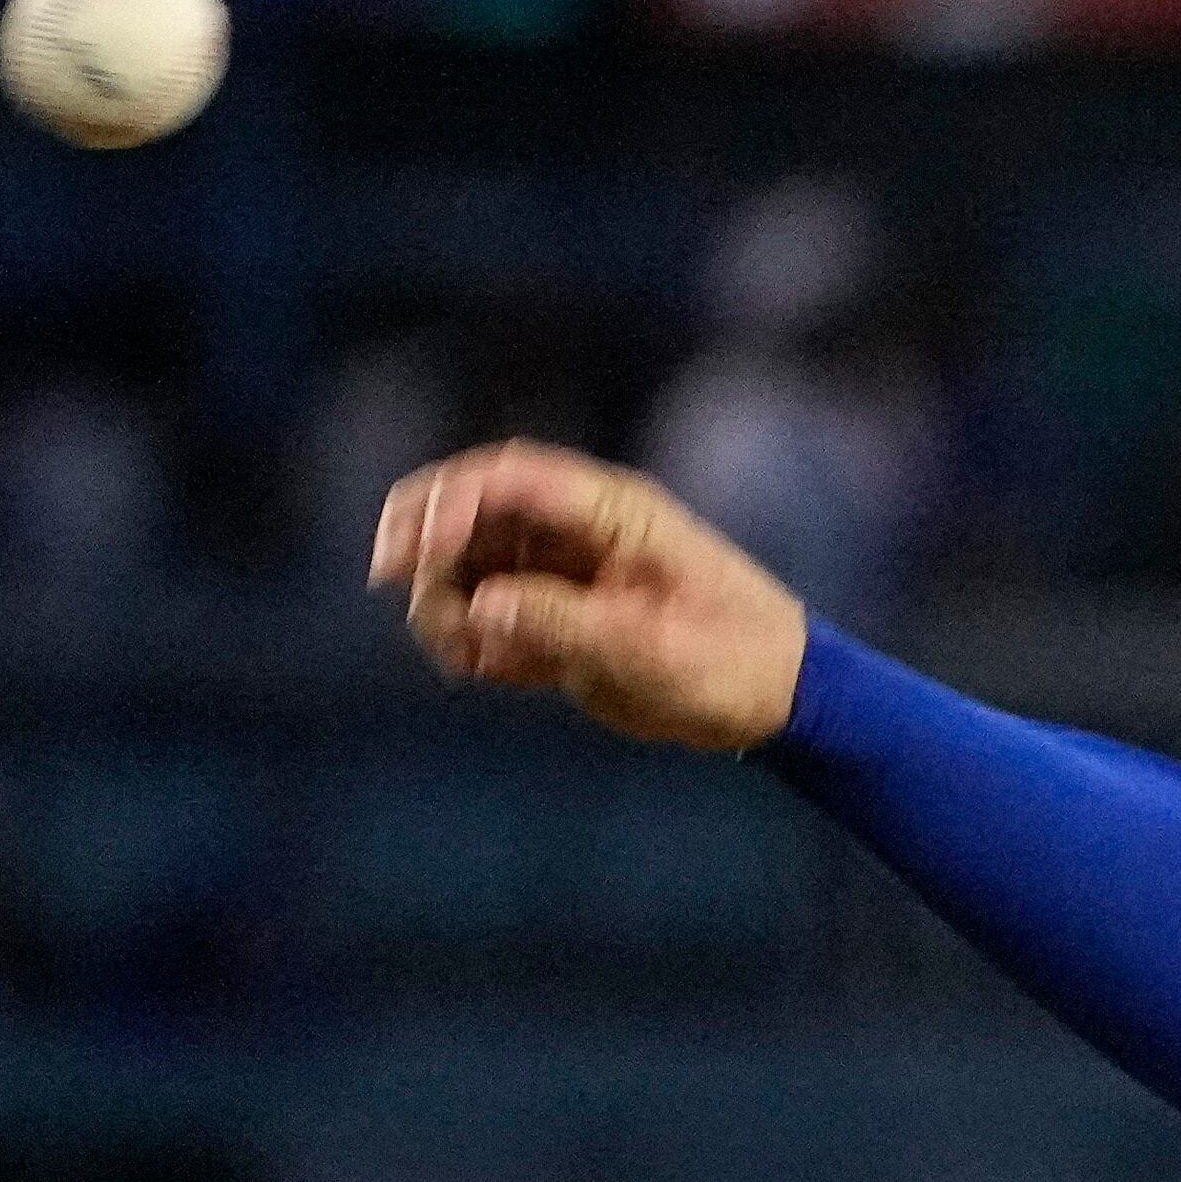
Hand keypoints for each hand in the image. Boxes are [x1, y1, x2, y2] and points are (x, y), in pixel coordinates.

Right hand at [369, 440, 808, 752]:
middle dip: (425, 548)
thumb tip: (483, 608)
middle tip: (401, 593)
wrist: (779, 702)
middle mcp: (578, 533)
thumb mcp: (651, 648)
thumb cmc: (735, 662)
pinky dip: (470, 639)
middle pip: (469, 513)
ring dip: (445, 601)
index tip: (414, 558)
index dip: (446, 506)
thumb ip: (562, 622)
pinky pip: (490, 617)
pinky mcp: (559, 623)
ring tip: (465, 656)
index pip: (506, 479)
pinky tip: (479, 670)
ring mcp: (565, 576)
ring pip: (469, 567)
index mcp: (610, 512)